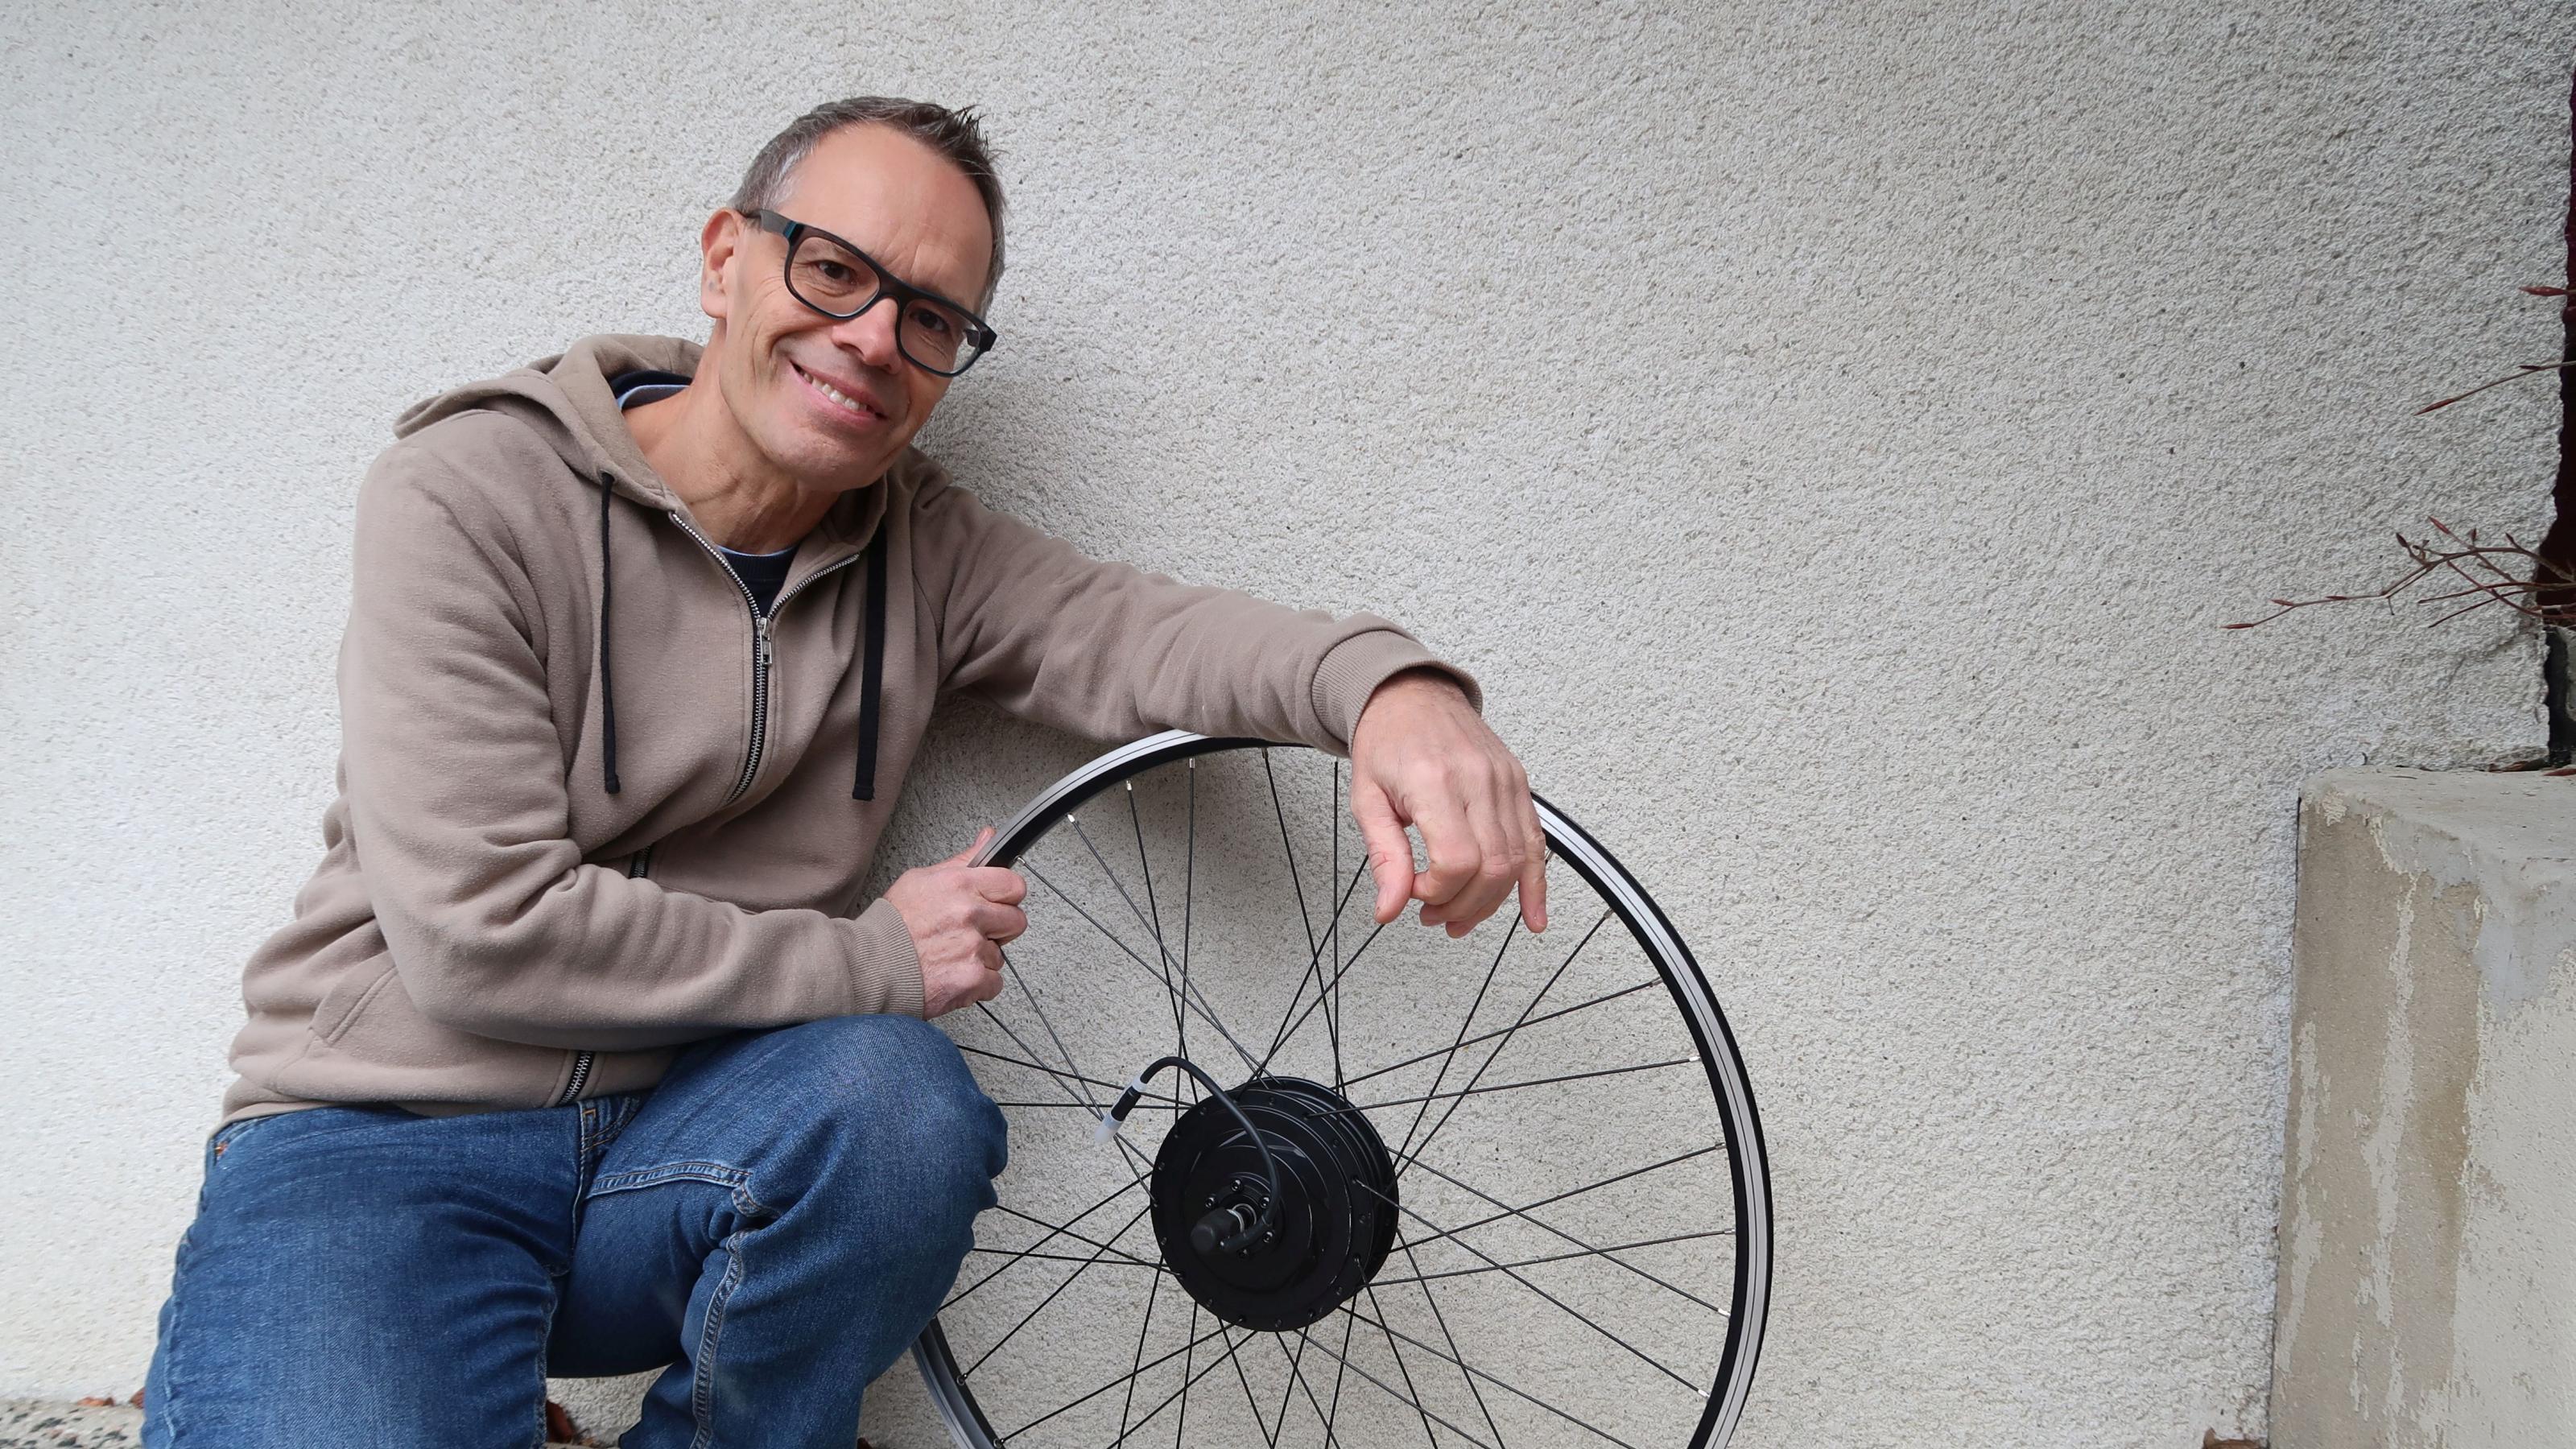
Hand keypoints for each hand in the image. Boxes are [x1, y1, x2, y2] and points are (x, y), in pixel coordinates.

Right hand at [888, 827, 1027, 1016]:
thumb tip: (988, 838)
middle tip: (974, 933)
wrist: (868, 967)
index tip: (996, 903)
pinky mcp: (972, 979)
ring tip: (951, 956)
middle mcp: (969, 914)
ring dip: (982, 958)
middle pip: (1016, 921)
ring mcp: (972, 948)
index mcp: (960, 884)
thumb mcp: (922, 879)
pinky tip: (953, 974)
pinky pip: (994, 983)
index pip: (1014, 885)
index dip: (1006, 896)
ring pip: (1000, 955)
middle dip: (999, 929)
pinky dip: (977, 985)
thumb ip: (963, 861)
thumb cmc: (892, 926)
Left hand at [1348, 669, 1546, 938]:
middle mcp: (1477, 780)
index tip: (1414, 891)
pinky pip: (1535, 841)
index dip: (1437, 891)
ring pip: (1515, 862)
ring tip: (1459, 916)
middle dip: (1461, 905)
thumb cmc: (1386, 741)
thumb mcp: (1367, 800)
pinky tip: (1533, 915)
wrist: (1410, 695)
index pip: (1456, 860)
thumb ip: (1384, 857)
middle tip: (1432, 913)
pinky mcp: (1518, 783)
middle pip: (1490, 868)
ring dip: (1490, 903)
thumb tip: (1389, 908)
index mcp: (1435, 781)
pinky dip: (1535, 883)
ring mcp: (1504, 781)